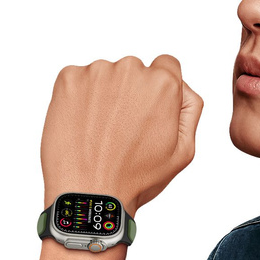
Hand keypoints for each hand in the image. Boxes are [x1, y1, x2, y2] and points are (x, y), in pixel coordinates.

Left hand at [40, 55, 203, 215]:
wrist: (90, 192)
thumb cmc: (136, 177)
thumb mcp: (184, 151)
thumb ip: (191, 111)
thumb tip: (183, 89)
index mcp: (163, 84)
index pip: (168, 67)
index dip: (162, 92)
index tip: (151, 112)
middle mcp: (130, 69)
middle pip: (137, 71)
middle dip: (135, 94)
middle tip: (127, 131)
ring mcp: (96, 73)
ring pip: (109, 76)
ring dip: (108, 97)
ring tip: (105, 133)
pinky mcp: (68, 80)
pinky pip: (81, 81)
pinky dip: (83, 99)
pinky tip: (86, 127)